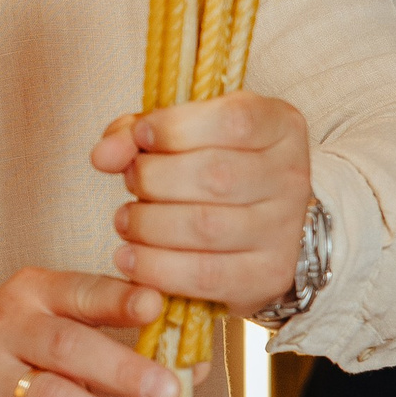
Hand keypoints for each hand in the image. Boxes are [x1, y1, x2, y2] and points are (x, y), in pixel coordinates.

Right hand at [0, 271, 176, 396]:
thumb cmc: (15, 357)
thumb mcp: (57, 330)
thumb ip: (120, 340)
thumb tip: (195, 366)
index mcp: (31, 294)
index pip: (80, 290)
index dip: (118, 300)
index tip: (156, 308)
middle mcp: (3, 328)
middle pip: (66, 345)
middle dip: (123, 369)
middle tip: (169, 392)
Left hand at [93, 94, 312, 316]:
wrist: (263, 229)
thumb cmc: (216, 169)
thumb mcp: (184, 134)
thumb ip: (138, 133)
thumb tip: (104, 154)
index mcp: (279, 126)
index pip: (233, 121)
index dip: (176, 127)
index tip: (142, 136)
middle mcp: (291, 176)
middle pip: (213, 175)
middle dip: (153, 178)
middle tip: (132, 183)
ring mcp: (285, 229)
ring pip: (205, 227)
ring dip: (148, 224)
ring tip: (126, 220)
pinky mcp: (269, 274)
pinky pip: (205, 275)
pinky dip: (156, 268)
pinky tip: (130, 258)